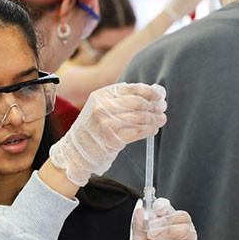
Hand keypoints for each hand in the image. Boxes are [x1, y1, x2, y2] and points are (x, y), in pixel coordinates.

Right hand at [49, 83, 166, 185]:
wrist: (77, 151)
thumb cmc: (93, 129)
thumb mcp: (101, 108)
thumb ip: (122, 100)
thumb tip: (154, 96)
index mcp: (101, 95)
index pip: (131, 88)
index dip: (149, 91)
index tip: (159, 96)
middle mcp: (103, 107)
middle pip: (138, 102)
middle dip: (153, 106)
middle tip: (161, 109)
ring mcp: (107, 123)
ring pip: (140, 117)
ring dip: (154, 119)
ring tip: (160, 120)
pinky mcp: (113, 138)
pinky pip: (138, 132)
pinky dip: (149, 130)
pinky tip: (152, 130)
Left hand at [122, 198, 198, 239]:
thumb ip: (139, 227)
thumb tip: (139, 211)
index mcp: (168, 224)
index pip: (171, 210)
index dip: (164, 207)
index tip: (155, 208)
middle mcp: (180, 232)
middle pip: (181, 217)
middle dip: (165, 219)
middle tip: (150, 227)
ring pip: (185, 230)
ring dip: (168, 230)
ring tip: (153, 237)